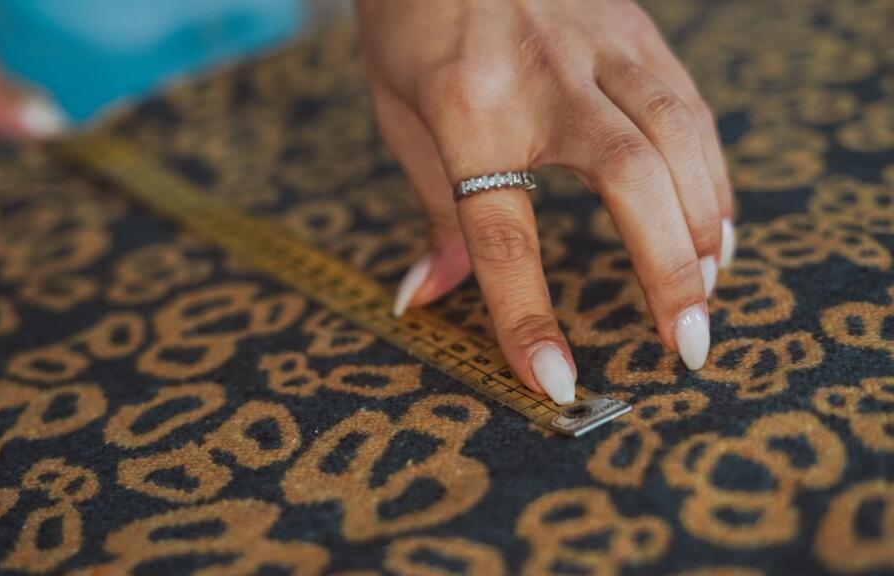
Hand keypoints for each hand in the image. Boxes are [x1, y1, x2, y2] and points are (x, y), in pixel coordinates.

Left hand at [358, 0, 735, 403]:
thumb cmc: (410, 22)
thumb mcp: (400, 116)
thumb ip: (433, 210)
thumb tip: (429, 297)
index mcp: (468, 110)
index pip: (504, 233)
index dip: (528, 315)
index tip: (557, 380)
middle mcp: (543, 77)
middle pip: (628, 178)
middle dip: (666, 270)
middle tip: (688, 345)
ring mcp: (599, 44)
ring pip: (678, 136)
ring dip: (704, 223)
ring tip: (707, 289)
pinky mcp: (634, 28)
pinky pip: (688, 104)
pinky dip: (710, 170)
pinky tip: (713, 218)